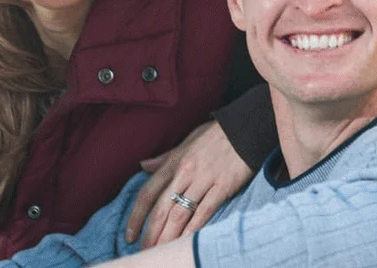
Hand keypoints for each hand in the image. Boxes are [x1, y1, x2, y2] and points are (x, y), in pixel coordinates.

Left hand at [126, 121, 252, 246]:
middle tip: (145, 250)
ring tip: (161, 249)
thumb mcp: (188, 141)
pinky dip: (194, 228)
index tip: (129, 234)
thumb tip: (143, 166)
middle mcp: (185, 173)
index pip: (148, 193)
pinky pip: (205, 211)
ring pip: (180, 213)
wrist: (247, 126)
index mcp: (174, 163)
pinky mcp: (223, 186)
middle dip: (151, 233)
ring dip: (169, 235)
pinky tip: (187, 240)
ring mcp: (204, 180)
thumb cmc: (217, 134)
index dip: (136, 216)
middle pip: (162, 209)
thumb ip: (166, 158)